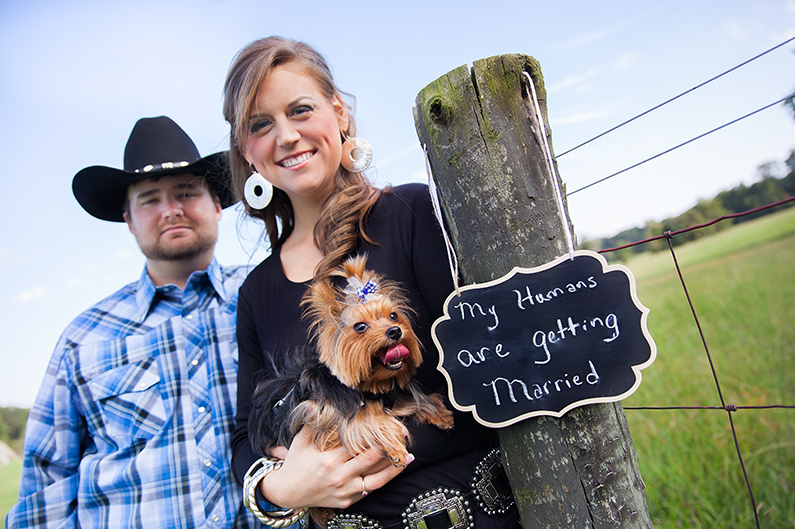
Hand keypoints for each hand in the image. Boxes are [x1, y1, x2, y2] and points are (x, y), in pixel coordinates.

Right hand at [261, 425, 409, 509]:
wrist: (287, 493)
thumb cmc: (295, 464)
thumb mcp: (300, 440)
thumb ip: (310, 421)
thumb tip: (316, 402)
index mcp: (329, 460)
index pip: (357, 444)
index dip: (373, 433)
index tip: (386, 423)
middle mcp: (340, 477)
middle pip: (371, 459)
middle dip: (388, 446)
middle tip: (402, 434)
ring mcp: (345, 491)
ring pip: (376, 480)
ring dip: (394, 468)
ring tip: (408, 458)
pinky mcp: (347, 501)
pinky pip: (369, 491)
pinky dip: (383, 481)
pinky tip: (393, 472)